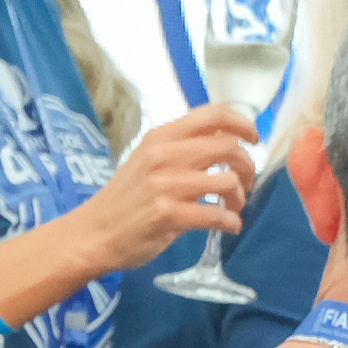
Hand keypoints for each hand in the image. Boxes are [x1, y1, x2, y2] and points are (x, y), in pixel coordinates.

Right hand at [61, 97, 259, 276]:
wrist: (93, 233)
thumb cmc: (125, 198)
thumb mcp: (147, 159)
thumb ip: (181, 148)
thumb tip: (225, 142)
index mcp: (161, 136)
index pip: (214, 115)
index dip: (244, 124)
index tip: (253, 140)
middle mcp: (164, 155)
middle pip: (229, 147)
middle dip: (247, 167)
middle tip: (245, 183)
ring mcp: (166, 185)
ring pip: (228, 181)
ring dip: (240, 197)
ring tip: (232, 208)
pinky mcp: (169, 215)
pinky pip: (217, 215)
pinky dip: (231, 222)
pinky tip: (227, 226)